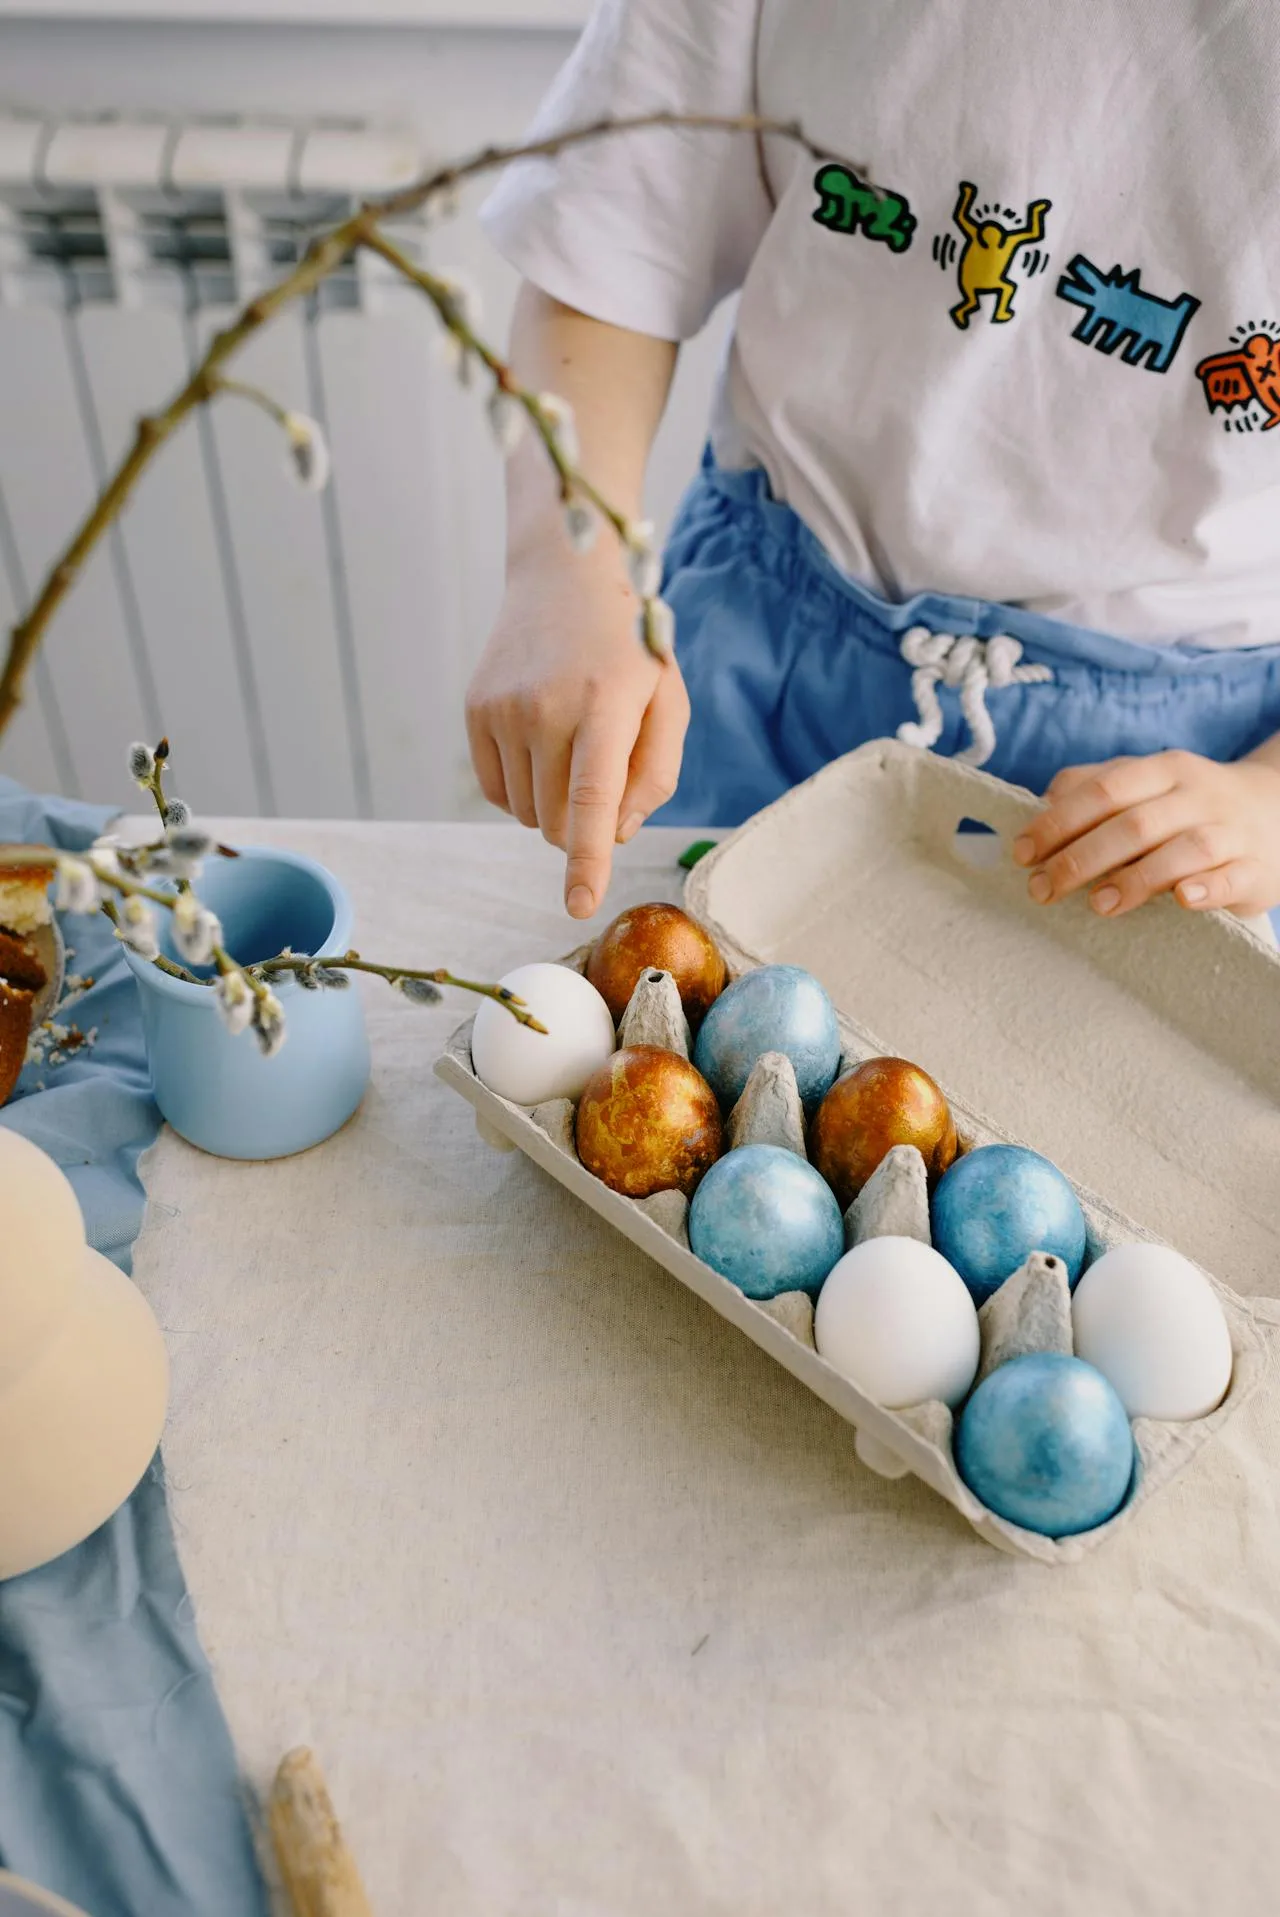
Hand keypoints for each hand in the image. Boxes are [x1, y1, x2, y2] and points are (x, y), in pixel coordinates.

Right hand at [465, 552, 688, 919]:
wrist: (564, 575)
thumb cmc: (629, 648)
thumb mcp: (667, 701)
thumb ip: (656, 774)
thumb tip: (615, 834)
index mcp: (605, 704)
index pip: (592, 798)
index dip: (586, 859)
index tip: (578, 905)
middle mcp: (546, 708)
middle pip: (559, 821)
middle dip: (583, 827)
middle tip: (603, 777)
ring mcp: (503, 710)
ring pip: (528, 814)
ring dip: (555, 805)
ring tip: (572, 747)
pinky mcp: (475, 711)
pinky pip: (499, 793)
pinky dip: (524, 791)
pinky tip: (541, 747)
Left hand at [1012, 749, 1279, 918]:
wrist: (1278, 813)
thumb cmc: (1189, 806)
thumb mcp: (1147, 784)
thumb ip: (1095, 785)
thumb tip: (1043, 803)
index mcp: (1163, 770)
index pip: (1104, 790)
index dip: (1058, 822)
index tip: (1023, 853)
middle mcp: (1197, 796)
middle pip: (1134, 823)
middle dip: (1081, 857)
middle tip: (1043, 889)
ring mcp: (1229, 831)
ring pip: (1183, 849)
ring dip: (1137, 878)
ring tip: (1098, 904)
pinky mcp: (1255, 869)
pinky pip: (1232, 878)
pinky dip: (1206, 888)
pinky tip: (1181, 899)